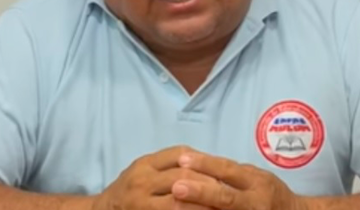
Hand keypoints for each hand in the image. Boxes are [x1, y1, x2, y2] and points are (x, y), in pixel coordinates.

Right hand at [92, 146, 219, 209]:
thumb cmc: (129, 190)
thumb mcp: (145, 170)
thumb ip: (169, 166)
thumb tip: (209, 166)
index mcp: (146, 163)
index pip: (180, 154)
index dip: (204, 161)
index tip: (224, 169)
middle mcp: (142, 180)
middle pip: (182, 176)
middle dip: (209, 184)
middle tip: (230, 191)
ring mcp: (141, 203)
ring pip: (179, 202)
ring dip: (204, 205)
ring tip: (223, 207)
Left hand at [171, 152, 307, 209]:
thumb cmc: (271, 194)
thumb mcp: (257, 177)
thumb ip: (233, 173)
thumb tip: (199, 164)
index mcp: (257, 182)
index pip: (228, 170)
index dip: (206, 164)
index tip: (183, 159)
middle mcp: (255, 202)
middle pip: (225, 197)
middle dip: (200, 192)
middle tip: (176, 187)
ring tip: (176, 205)